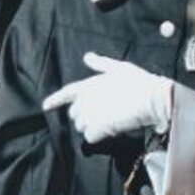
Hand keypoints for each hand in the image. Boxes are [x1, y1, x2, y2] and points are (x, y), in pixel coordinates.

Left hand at [43, 52, 173, 144]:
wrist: (149, 98)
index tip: (45, 106)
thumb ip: (100, 64)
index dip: (54, 100)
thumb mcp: (118, 67)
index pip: (66, 93)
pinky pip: (90, 137)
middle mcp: (85, 99)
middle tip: (101, 115)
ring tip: (107, 122)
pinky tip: (108, 132)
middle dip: (83, 116)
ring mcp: (91, 114)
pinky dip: (97, 137)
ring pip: (81, 127)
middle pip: (74, 114)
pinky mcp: (99, 128)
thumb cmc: (137, 82)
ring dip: (91, 127)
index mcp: (88, 84)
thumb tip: (87, 57)